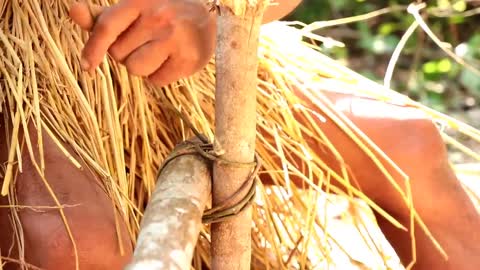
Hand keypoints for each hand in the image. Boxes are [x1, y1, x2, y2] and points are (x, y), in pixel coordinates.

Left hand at [69, 0, 215, 86]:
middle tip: (145, 43)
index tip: (87, 66)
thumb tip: (72, 10)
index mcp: (140, 1)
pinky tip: (171, 61)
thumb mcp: (135, 9)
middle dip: (126, 54)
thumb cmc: (163, 13)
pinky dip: (160, 76)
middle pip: (119, 54)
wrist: (208, 17)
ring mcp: (174, 39)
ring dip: (142, 67)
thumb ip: (103, 15)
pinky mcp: (188, 59)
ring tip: (158, 53)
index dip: (93, 48)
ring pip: (136, 69)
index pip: (106, 26)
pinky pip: (156, 81)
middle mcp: (158, 17)